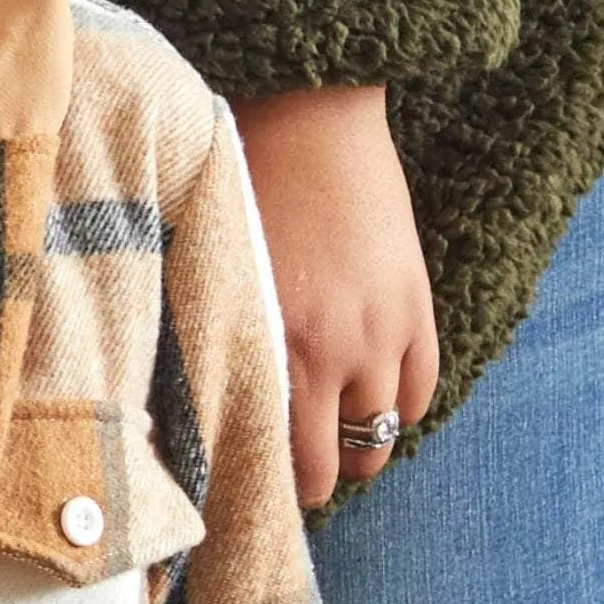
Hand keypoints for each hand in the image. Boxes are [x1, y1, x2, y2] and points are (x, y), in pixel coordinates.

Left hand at [233, 85, 440, 507]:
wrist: (307, 109)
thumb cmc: (231, 180)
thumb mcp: (202, 266)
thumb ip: (207, 333)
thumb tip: (183, 395)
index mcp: (262, 343)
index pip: (264, 456)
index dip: (250, 485)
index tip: (231, 493)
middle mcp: (328, 353)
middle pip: (327, 466)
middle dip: (303, 484)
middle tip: (280, 480)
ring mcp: (382, 333)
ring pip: (378, 439)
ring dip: (353, 450)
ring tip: (326, 443)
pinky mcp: (417, 306)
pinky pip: (421, 393)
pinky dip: (396, 412)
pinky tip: (369, 407)